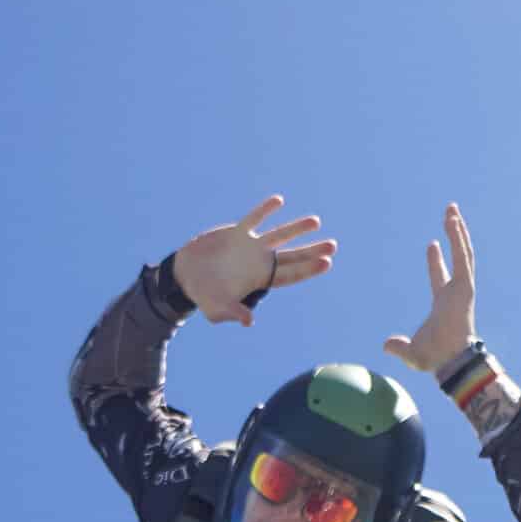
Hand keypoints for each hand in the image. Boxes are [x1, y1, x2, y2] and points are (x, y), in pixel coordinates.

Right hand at [172, 195, 336, 326]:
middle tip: (334, 246)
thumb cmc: (204, 295)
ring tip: (316, 222)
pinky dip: (265, 210)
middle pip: (292, 256)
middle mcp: (260, 262)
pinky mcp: (237, 233)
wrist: (186, 275)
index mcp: (260, 280)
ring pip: (279, 235)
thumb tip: (249, 320)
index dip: (308, 269)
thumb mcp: (217, 309)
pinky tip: (279, 201)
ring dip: (297, 228)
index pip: (290, 275)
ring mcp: (250, 246)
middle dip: (312, 251)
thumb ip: (233, 313)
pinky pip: (254, 219)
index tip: (327, 263)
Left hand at [380, 203, 476, 372]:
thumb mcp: (411, 352)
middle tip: (450, 217)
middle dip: (453, 237)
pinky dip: (459, 238)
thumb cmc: (435, 359)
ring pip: (463, 252)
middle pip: (457, 258)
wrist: (450, 361)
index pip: (440, 277)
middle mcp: (456, 292)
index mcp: (444, 303)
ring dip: (458, 230)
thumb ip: (398, 347)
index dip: (436, 262)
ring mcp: (463, 287)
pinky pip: (463, 256)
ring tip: (451, 209)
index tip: (431, 244)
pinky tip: (453, 221)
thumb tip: (386, 345)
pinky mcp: (466, 286)